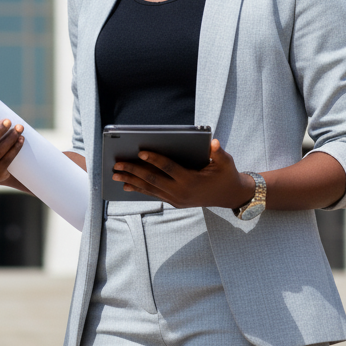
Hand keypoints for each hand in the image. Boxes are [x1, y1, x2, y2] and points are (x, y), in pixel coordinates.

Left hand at [112, 139, 254, 209]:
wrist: (230, 195)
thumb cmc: (226, 174)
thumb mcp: (226, 162)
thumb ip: (218, 152)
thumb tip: (213, 142)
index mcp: (191, 180)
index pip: (168, 168)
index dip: (154, 159)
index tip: (140, 151)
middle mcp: (181, 192)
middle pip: (153, 180)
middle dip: (133, 171)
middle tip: (117, 164)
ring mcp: (177, 199)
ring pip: (150, 189)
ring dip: (131, 181)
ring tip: (116, 174)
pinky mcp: (175, 202)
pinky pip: (154, 194)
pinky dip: (139, 189)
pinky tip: (127, 185)